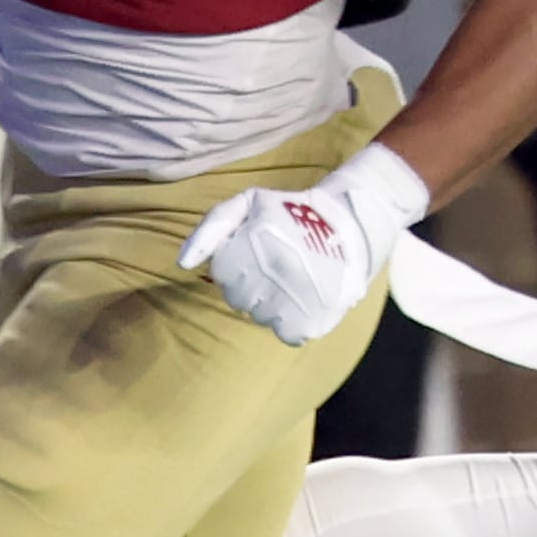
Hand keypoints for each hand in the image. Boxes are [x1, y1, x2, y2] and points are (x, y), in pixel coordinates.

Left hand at [178, 142, 428, 345]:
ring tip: (295, 279)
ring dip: (273, 303)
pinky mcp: (311, 324)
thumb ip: (211, 228)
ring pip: (261, 318)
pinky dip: (294, 321)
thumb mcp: (248, 203)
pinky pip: (287, 334)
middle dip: (254, 283)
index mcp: (252, 248)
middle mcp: (270, 277)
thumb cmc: (293, 213)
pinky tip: (305, 298)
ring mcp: (291, 303)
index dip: (240, 262)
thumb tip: (184, 263)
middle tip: (281, 264)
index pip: (224, 275)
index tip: (262, 250)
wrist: (352, 225)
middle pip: (239, 299)